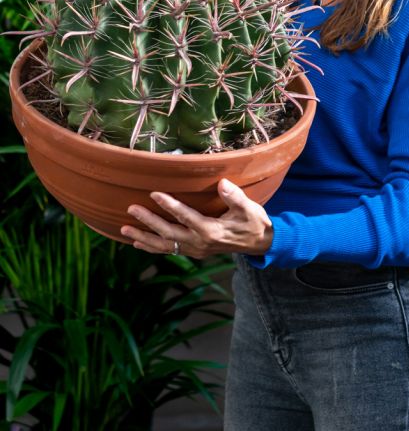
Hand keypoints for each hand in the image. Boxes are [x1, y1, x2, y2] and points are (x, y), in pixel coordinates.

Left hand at [120, 178, 272, 257]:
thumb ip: (235, 196)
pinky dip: (152, 247)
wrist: (259, 243)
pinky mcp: (193, 251)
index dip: (169, 205)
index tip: (154, 193)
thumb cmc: (253, 221)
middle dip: (148, 222)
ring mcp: (195, 249)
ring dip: (143, 238)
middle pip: (169, 233)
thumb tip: (222, 183)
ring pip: (164, 245)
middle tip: (131, 209)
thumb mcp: (249, 208)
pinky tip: (137, 243)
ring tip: (124, 230)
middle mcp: (200, 243)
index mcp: (211, 231)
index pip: (186, 216)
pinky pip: (169, 251)